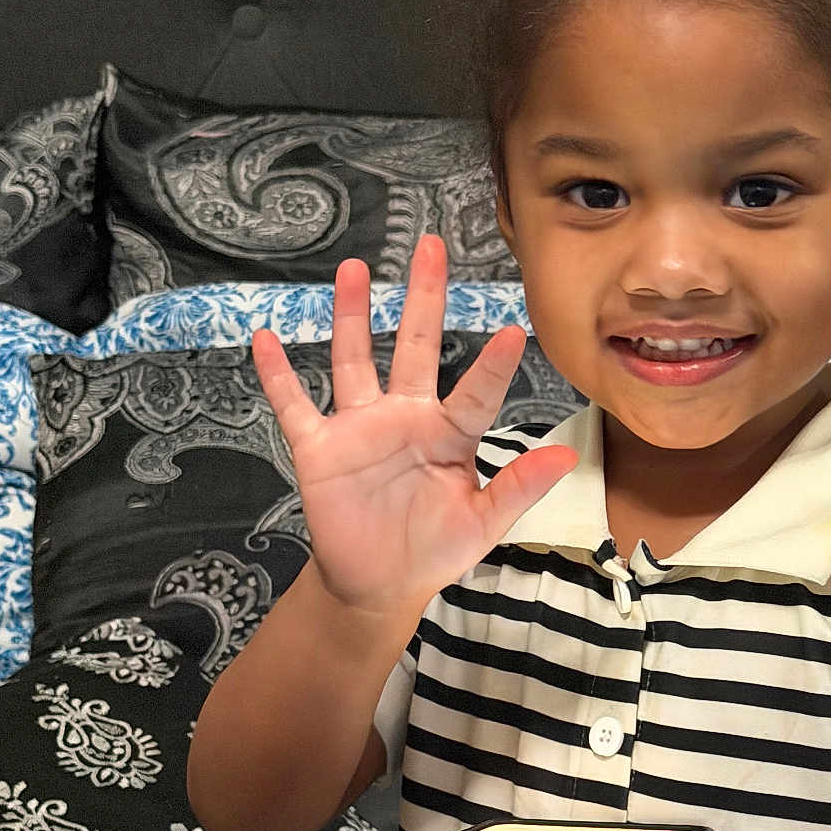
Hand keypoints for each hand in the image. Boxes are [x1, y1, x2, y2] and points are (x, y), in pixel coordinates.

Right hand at [252, 236, 577, 613]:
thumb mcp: (483, 523)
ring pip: (353, 359)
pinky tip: (265, 338)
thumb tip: (565, 457)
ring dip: (351, 315)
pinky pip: (294, 405)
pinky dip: (278, 375)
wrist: (379, 584)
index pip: (476, 392)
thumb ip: (518, 488)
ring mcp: (359, 428)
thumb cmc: (435, 548)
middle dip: (423, 297)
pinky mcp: (319, 448)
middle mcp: (405, 417)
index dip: (493, 365)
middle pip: (416, 346)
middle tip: (430, 246)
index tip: (515, 332)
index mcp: (449, 434)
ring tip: (354, 268)